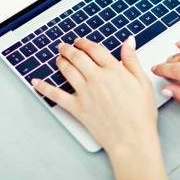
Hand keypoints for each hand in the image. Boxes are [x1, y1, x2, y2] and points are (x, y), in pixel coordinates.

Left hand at [31, 36, 157, 155]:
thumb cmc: (140, 114)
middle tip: (64, 46)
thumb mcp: (143, 82)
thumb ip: (132, 60)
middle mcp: (96, 78)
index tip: (80, 41)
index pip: (94, 49)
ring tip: (58, 58)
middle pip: (78, 56)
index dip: (85, 43)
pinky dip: (44, 87)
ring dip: (60, 61)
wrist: (132, 138)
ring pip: (67, 70)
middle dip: (69, 49)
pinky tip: (36, 82)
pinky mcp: (77, 108)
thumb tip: (128, 42)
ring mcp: (85, 92)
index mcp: (113, 70)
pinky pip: (56, 95)